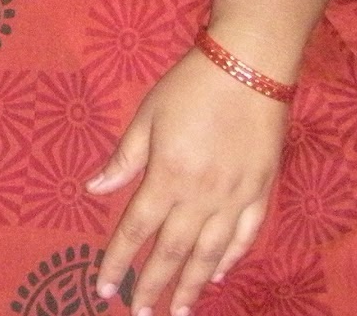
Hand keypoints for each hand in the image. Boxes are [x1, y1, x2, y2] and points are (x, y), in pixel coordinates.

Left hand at [86, 51, 287, 315]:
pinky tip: (215, 273)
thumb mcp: (148, 114)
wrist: (250, 66)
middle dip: (153, 286)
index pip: (137, 229)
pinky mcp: (261, 191)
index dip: (119, 261)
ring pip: (210, 253)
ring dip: (191, 285)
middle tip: (140, 314)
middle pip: (172, 251)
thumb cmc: (192, 86)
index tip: (104, 289)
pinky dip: (229, 259)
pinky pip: (245, 236)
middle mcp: (201, 195)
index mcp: (168, 176)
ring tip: (178, 310)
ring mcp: (235, 197)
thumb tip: (95, 188)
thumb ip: (125, 157)